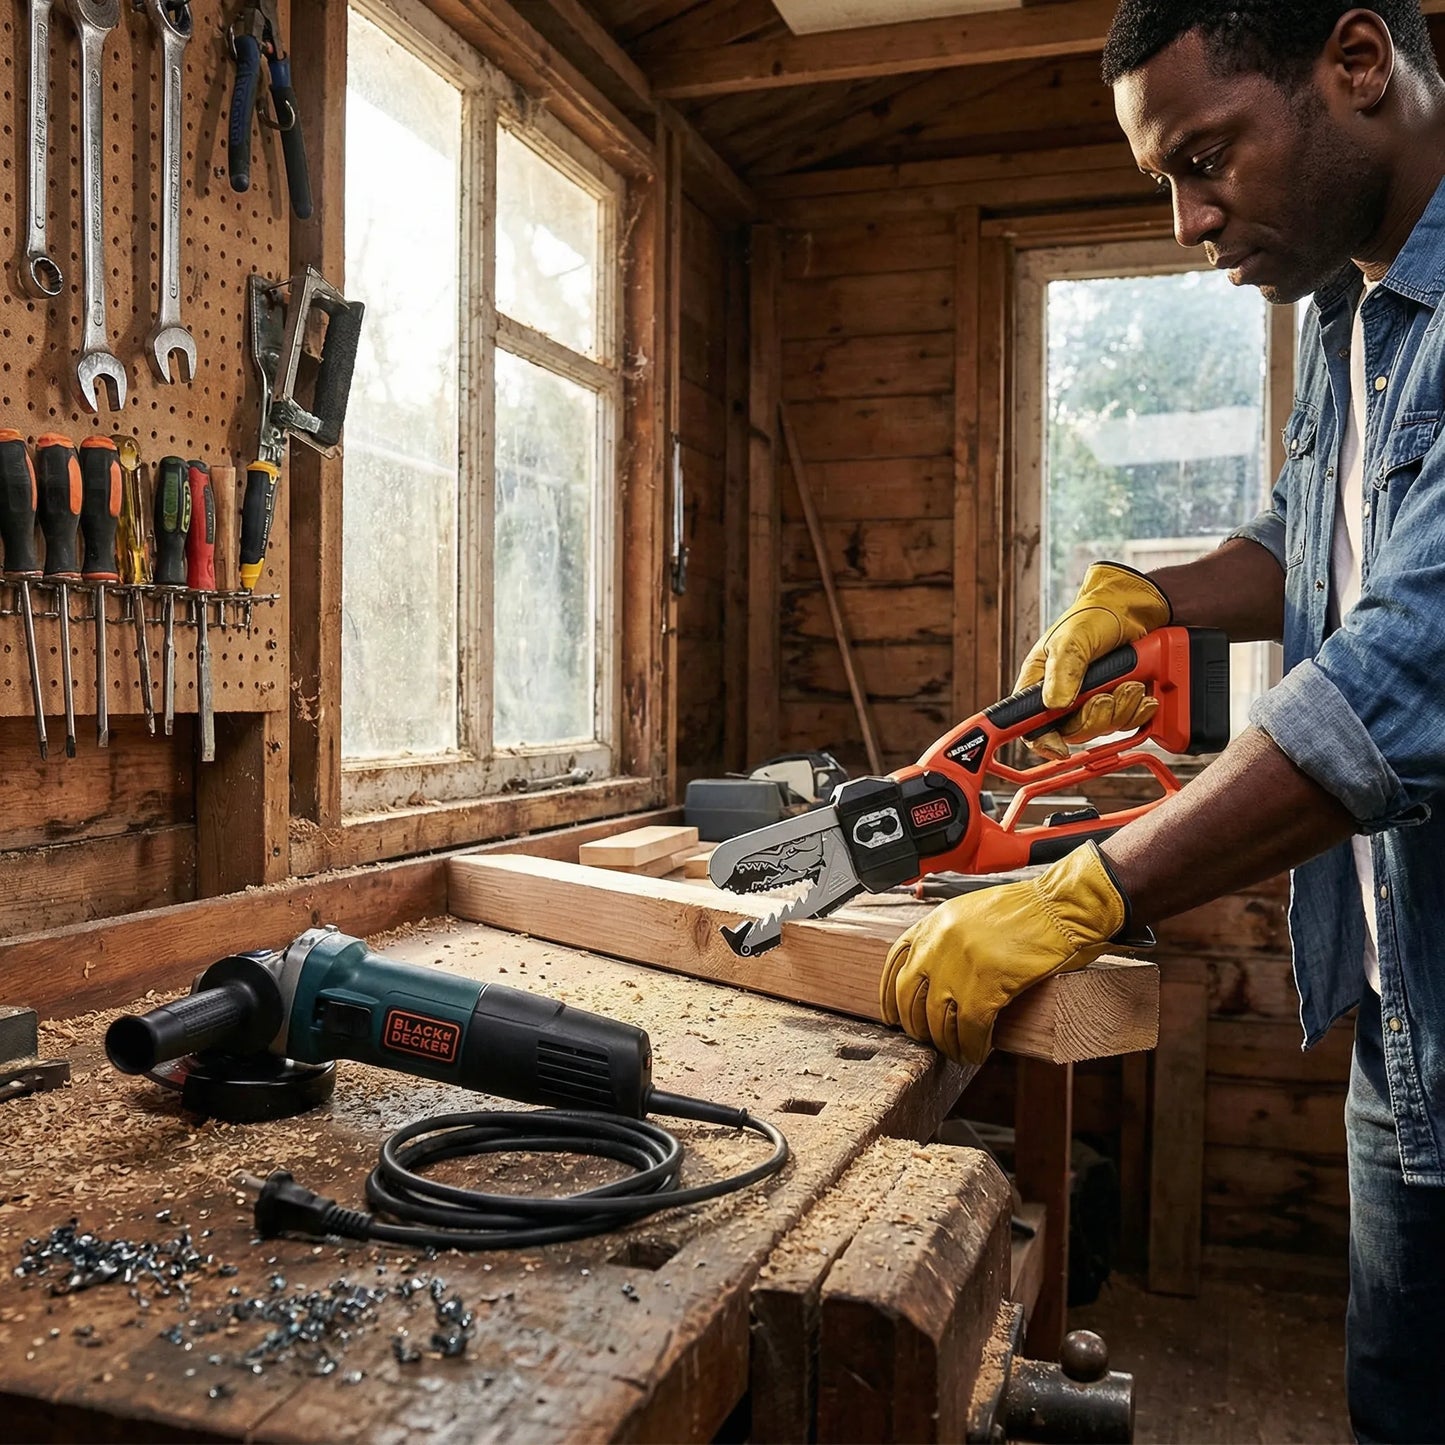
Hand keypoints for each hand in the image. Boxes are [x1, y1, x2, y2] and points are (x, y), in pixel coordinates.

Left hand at [879, 844, 1125, 1065]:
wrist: (1063, 905)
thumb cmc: (1028, 910)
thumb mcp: (972, 913)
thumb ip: (948, 938)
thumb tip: (937, 974)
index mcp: (934, 923)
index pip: (894, 963)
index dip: (890, 996)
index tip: (892, 1014)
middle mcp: (939, 943)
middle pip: (910, 998)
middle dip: (917, 1026)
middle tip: (927, 1039)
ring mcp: (960, 965)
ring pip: (937, 1020)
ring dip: (945, 1043)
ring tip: (955, 1051)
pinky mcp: (986, 985)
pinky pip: (969, 1028)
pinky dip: (971, 1046)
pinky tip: (977, 1052)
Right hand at [1015, 562, 1169, 758]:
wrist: (1135, 606)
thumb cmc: (1094, 615)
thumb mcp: (1073, 639)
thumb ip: (1063, 671)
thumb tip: (1056, 704)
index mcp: (1040, 684)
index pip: (1030, 726)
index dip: (1042, 742)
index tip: (1059, 748)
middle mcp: (1064, 697)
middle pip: (1073, 732)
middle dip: (1095, 718)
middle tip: (1107, 695)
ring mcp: (1092, 701)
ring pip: (1103, 728)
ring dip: (1122, 709)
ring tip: (1131, 683)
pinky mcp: (1118, 702)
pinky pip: (1127, 723)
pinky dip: (1138, 711)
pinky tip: (1143, 692)